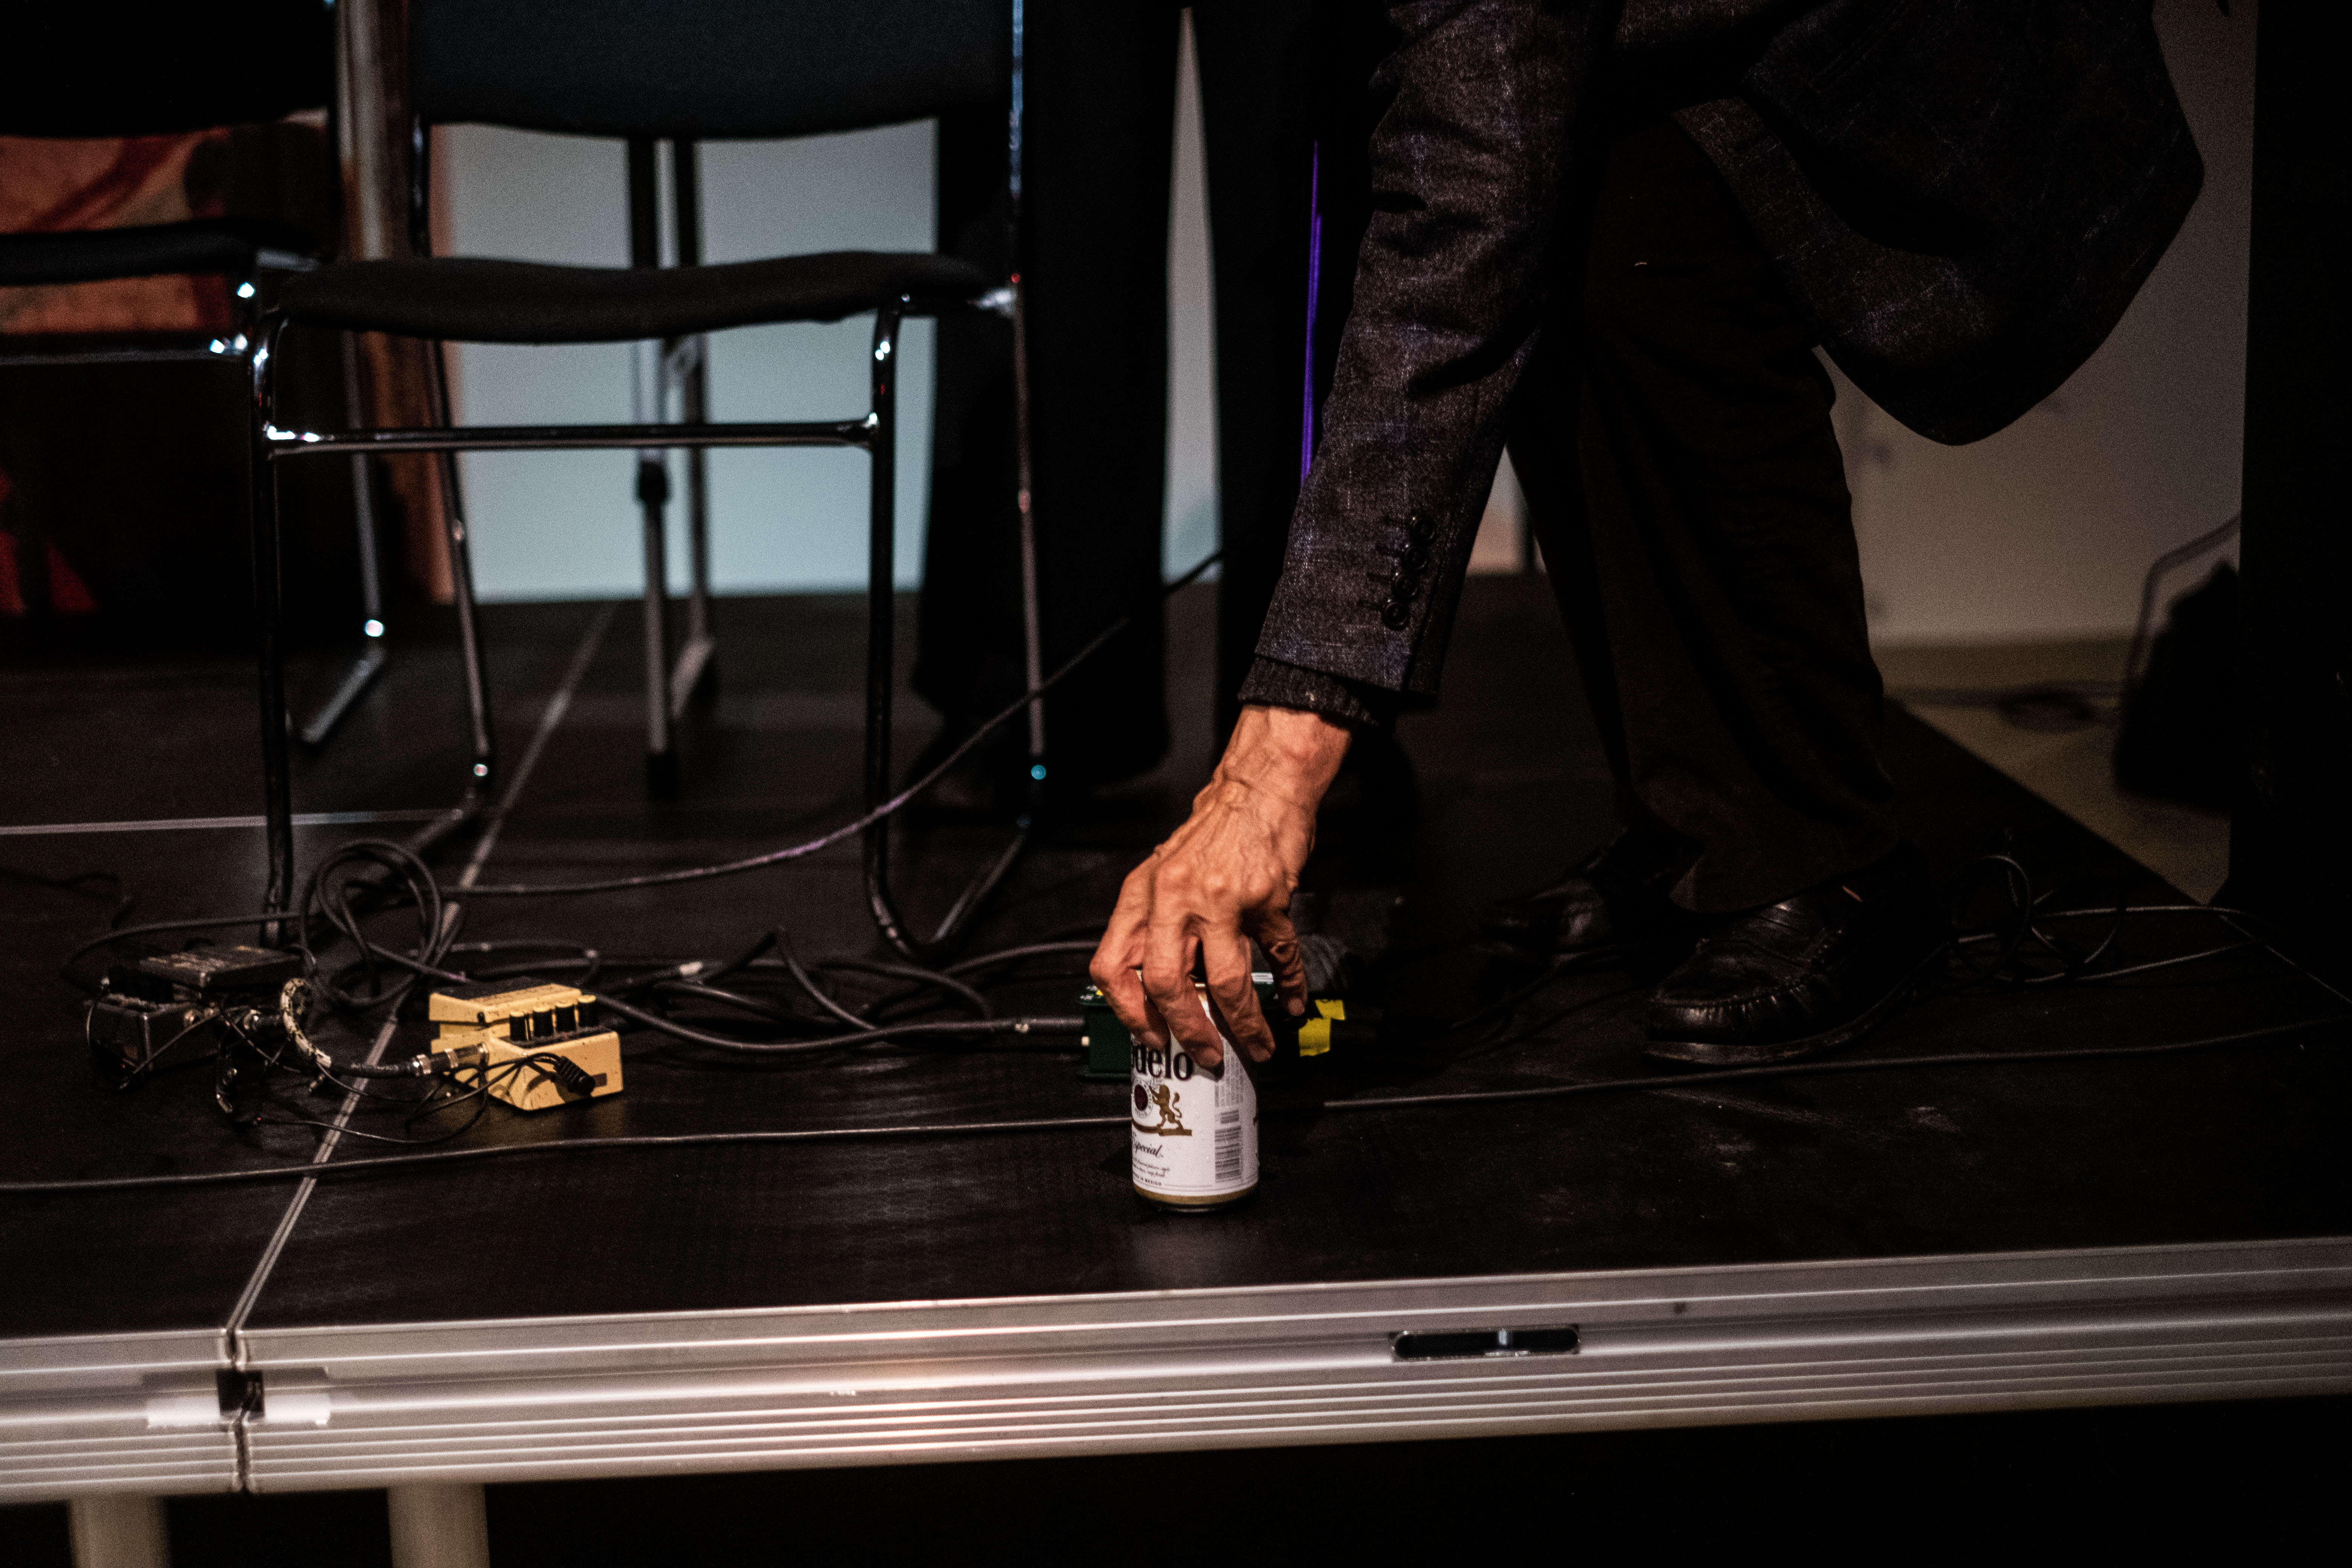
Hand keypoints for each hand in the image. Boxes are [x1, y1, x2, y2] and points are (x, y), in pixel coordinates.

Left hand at [1090, 705, 1353, 1065]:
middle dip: (1188, 1031)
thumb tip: (1158, 994)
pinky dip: (1289, 987)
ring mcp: (1223, 899)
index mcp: (1143, 895)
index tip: (1149, 1038)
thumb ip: (1156, 927)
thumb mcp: (1164, 875)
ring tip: (1257, 1045)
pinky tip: (1292, 1003)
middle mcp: (1175, 897)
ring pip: (1225, 981)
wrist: (1259, 787)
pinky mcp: (1267, 899)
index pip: (1114, 966)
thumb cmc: (1214, 833)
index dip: (1129, 1012)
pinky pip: (1279, 957)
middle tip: (1206, 1054)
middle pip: (1168, 983)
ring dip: (1243, 1024)